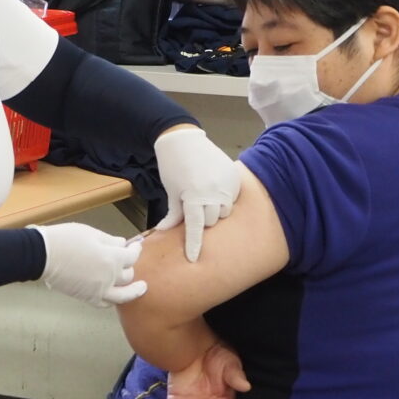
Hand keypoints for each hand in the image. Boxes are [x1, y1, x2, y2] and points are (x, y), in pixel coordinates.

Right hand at [34, 223, 145, 307]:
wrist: (43, 255)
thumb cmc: (66, 240)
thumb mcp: (91, 233)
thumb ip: (110, 241)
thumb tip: (122, 244)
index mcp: (112, 259)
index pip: (132, 256)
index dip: (136, 249)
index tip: (136, 245)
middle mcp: (110, 277)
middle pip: (128, 274)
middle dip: (130, 265)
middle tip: (127, 259)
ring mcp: (99, 290)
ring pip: (123, 295)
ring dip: (133, 290)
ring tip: (141, 288)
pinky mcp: (87, 297)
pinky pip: (105, 303)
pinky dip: (112, 300)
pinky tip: (115, 297)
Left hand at [153, 125, 241, 261]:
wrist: (183, 140)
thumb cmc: (173, 166)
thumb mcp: (171, 191)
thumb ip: (173, 214)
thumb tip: (165, 231)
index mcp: (194, 197)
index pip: (196, 227)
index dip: (194, 244)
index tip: (193, 258)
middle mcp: (213, 192)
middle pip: (212, 221)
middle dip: (203, 219)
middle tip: (193, 206)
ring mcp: (226, 184)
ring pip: (225, 211)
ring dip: (216, 210)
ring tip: (204, 197)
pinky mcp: (234, 177)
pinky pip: (233, 197)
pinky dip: (224, 198)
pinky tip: (214, 188)